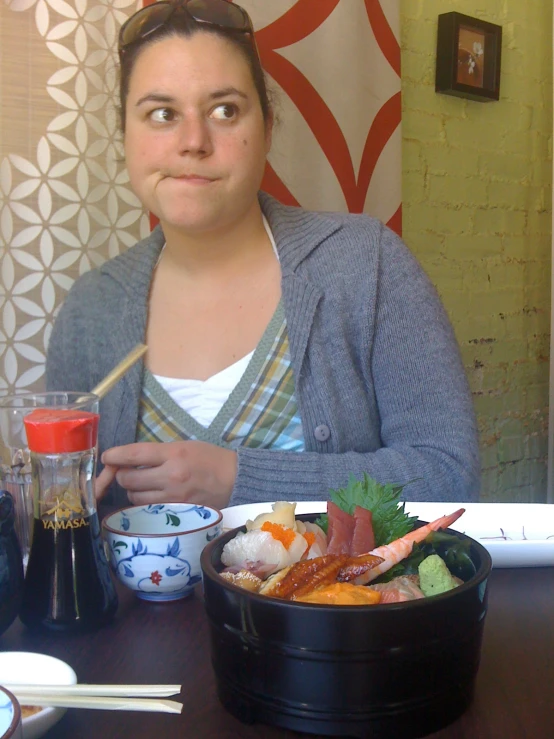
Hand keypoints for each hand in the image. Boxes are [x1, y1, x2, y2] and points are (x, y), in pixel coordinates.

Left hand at [96, 441, 237, 509]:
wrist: (235, 480)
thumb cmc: (209, 459)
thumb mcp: (184, 446)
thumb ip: (158, 453)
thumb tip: (129, 459)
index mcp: (173, 454)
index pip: (134, 454)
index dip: (115, 455)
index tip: (107, 457)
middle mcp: (171, 476)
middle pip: (128, 479)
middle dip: (122, 475)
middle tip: (128, 472)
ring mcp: (173, 498)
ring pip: (135, 497)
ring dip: (133, 490)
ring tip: (142, 485)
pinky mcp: (177, 513)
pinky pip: (148, 510)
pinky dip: (144, 503)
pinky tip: (151, 497)